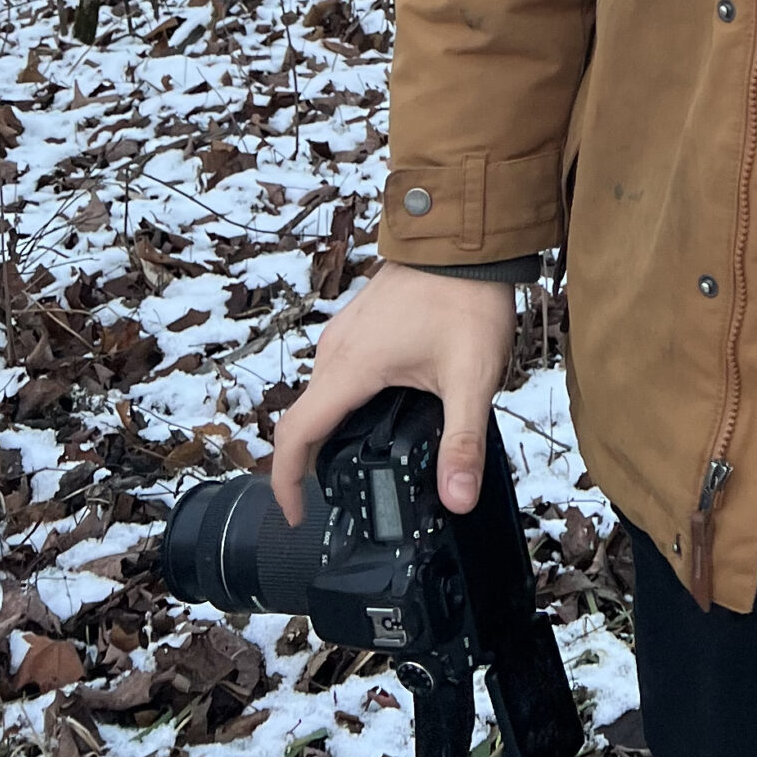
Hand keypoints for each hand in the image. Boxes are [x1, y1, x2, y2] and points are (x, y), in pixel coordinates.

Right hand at [270, 262, 517, 523]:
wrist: (466, 239)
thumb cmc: (466, 298)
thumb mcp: (471, 378)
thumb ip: (463, 441)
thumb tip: (459, 497)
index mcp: (350, 367)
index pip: (293, 435)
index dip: (285, 484)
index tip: (294, 516)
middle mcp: (335, 350)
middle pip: (303, 419)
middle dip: (309, 465)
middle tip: (337, 500)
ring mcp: (345, 333)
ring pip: (319, 395)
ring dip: (327, 432)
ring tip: (358, 465)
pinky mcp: (360, 324)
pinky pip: (336, 372)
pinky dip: (343, 404)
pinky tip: (379, 416)